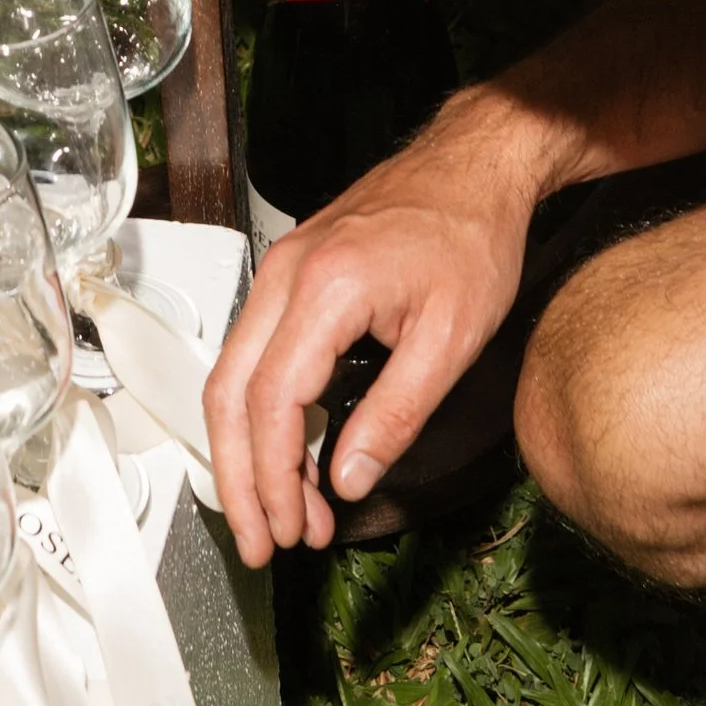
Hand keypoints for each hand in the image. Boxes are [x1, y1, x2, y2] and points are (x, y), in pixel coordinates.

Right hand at [203, 116, 536, 565]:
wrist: (476, 164)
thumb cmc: (472, 237)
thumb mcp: (450, 340)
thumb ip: (394, 415)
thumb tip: (346, 480)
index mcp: (324, 289)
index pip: (272, 401)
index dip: (274, 478)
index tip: (294, 530)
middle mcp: (287, 273)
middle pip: (229, 390)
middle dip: (238, 477)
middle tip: (263, 541)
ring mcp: (284, 268)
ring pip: (234, 372)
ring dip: (250, 451)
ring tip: (287, 515)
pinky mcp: (293, 272)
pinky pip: (258, 351)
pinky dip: (265, 412)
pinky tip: (296, 457)